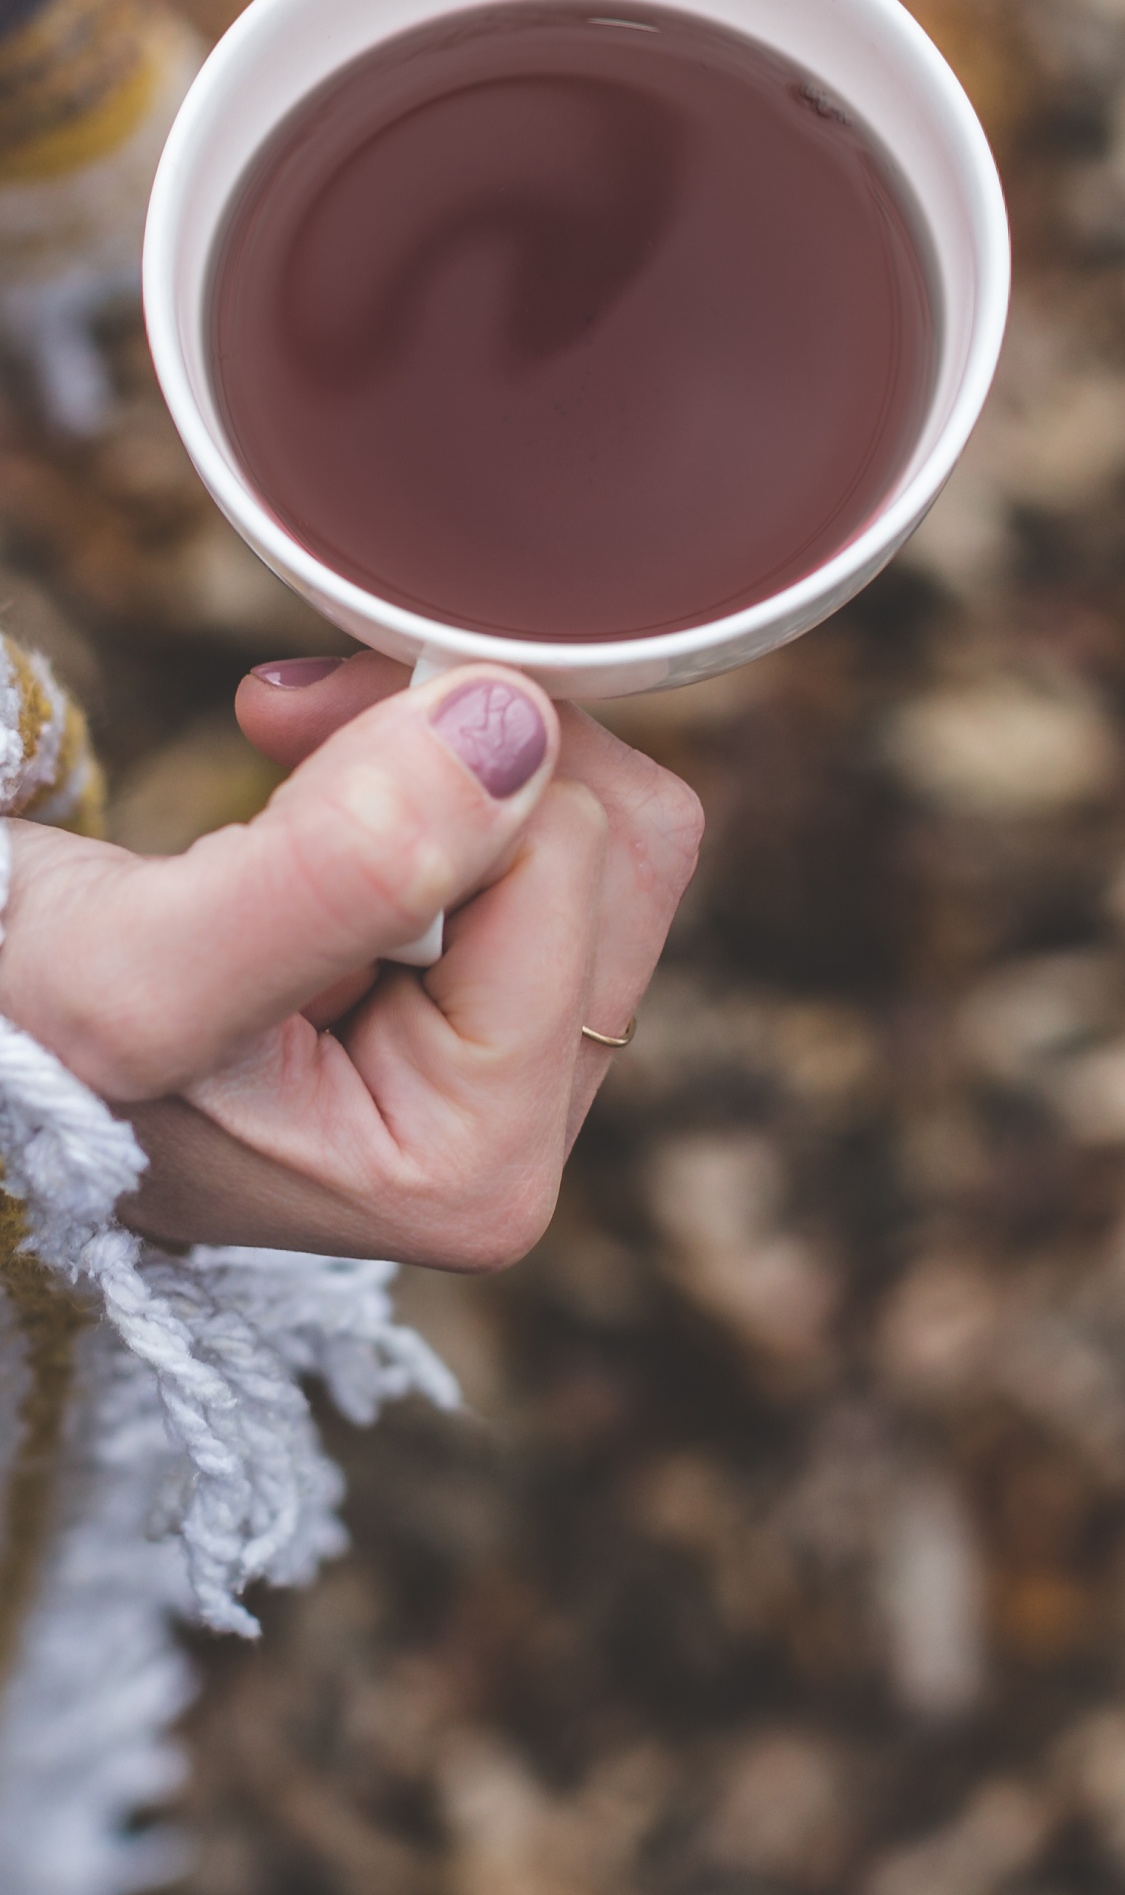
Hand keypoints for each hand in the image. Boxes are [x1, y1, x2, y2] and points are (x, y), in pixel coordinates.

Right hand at [0, 657, 701, 1265]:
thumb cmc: (23, 1041)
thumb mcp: (138, 973)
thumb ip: (332, 871)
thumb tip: (516, 727)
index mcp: (474, 1167)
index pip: (570, 861)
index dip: (438, 754)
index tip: (281, 734)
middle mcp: (520, 1134)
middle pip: (620, 848)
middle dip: (458, 745)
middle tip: (290, 734)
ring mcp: (507, 1072)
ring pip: (595, 826)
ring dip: (441, 748)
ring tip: (290, 769)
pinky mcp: (479, 1007)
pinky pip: (545, 830)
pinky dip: (435, 764)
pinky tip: (315, 788)